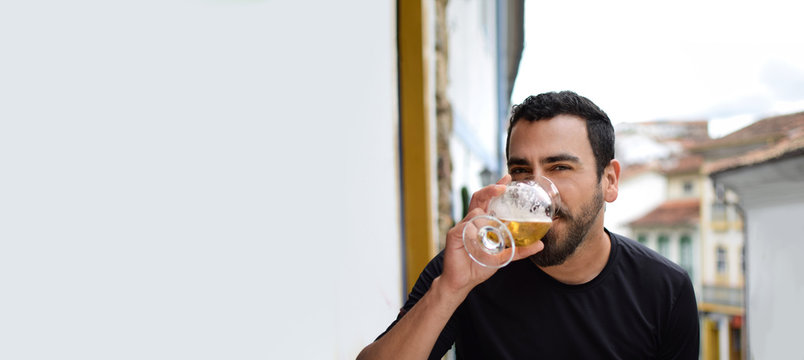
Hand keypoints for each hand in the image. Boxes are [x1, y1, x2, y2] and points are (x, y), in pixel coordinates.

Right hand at [438, 174, 544, 294]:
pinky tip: (479, 232)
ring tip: (493, 224)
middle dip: (490, 189)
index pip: (488, 200)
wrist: (463, 281)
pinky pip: (466, 226)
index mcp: (482, 222)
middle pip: (479, 198)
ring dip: (486, 216)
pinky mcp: (454, 235)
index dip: (496, 187)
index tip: (508, 177)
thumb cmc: (480, 266)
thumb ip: (520, 250)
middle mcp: (471, 221)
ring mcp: (462, 227)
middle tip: (503, 187)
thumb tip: (540, 244)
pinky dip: (474, 227)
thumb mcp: (504, 257)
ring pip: (475, 212)